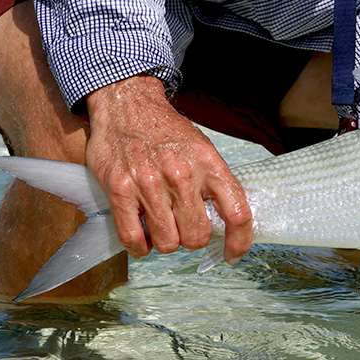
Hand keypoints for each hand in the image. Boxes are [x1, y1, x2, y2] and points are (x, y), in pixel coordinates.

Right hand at [84, 75, 252, 263]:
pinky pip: (132, 238)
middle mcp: (182, 174)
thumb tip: (227, 222)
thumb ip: (214, 183)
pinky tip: (143, 238)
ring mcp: (149, 183)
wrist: (127, 104)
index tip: (233, 255)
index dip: (240, 242)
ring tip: (163, 226)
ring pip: (167, 242)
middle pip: (197, 236)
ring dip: (166, 242)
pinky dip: (139, 247)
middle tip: (185, 227)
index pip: (237, 213)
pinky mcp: (119, 189)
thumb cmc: (167, 132)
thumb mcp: (203, 149)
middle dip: (193, 240)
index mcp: (210, 164)